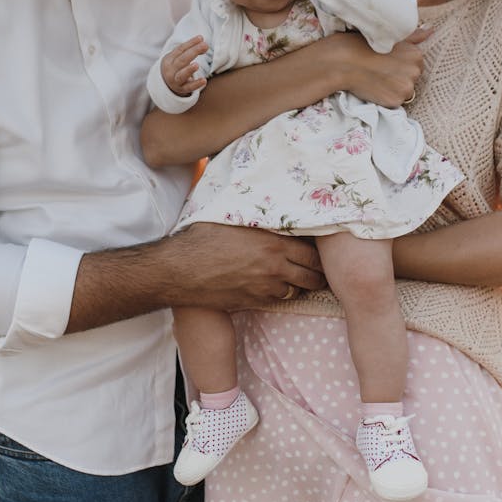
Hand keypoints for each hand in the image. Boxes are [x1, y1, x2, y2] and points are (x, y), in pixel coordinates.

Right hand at [160, 36, 208, 96]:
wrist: (167, 84)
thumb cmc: (176, 66)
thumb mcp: (179, 57)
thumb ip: (191, 49)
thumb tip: (204, 43)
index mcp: (168, 60)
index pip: (180, 50)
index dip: (191, 43)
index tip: (201, 38)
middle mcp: (170, 70)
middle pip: (182, 60)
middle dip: (193, 52)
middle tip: (205, 45)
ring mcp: (175, 81)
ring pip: (182, 75)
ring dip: (189, 70)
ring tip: (196, 65)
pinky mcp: (182, 89)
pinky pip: (189, 88)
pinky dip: (196, 84)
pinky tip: (204, 81)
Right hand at [166, 223, 325, 308]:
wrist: (179, 269)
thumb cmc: (202, 237)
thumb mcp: (233, 217)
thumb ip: (258, 216)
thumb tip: (271, 198)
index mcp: (274, 243)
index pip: (314, 253)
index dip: (321, 254)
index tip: (321, 251)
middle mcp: (274, 268)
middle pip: (313, 277)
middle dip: (318, 274)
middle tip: (318, 269)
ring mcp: (264, 288)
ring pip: (296, 291)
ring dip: (298, 285)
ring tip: (297, 277)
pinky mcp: (253, 302)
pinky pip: (277, 301)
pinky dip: (280, 294)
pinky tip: (274, 286)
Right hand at [324, 26, 430, 106]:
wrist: (342, 61)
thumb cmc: (361, 44)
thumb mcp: (389, 35)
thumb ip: (413, 35)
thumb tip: (430, 30)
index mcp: (417, 54)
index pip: (415, 64)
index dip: (400, 64)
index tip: (386, 61)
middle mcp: (416, 71)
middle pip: (412, 78)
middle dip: (399, 76)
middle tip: (379, 69)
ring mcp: (406, 88)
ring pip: (404, 91)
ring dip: (393, 88)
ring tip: (376, 78)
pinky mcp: (395, 101)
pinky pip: (395, 102)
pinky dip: (386, 97)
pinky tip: (374, 87)